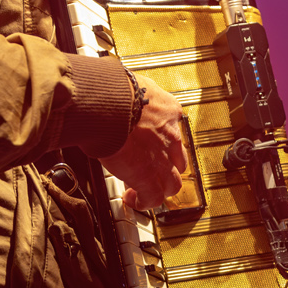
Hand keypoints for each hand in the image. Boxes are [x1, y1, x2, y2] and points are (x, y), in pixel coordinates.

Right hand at [99, 75, 186, 210]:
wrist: (108, 103)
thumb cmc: (113, 90)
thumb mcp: (132, 85)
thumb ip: (131, 93)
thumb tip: (117, 90)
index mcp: (168, 111)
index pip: (173, 131)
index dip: (162, 143)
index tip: (150, 145)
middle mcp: (170, 135)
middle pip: (179, 162)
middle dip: (168, 170)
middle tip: (153, 173)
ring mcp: (161, 158)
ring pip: (172, 183)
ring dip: (160, 190)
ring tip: (146, 193)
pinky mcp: (147, 176)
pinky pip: (152, 197)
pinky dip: (144, 202)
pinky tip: (133, 200)